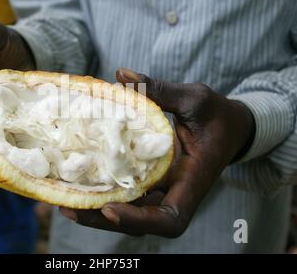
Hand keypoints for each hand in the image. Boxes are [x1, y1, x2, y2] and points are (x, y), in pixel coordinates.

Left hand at [59, 67, 254, 237]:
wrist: (231, 128)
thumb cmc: (218, 115)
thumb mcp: (195, 99)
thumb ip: (160, 89)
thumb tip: (121, 74)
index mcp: (194, 179)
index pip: (171, 217)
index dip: (140, 220)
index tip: (110, 208)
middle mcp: (177, 191)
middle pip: (142, 222)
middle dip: (105, 220)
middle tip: (69, 208)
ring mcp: (165, 189)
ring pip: (133, 212)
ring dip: (100, 211)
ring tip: (64, 199)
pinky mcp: (155, 181)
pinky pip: (130, 194)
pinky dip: (107, 192)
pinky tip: (81, 182)